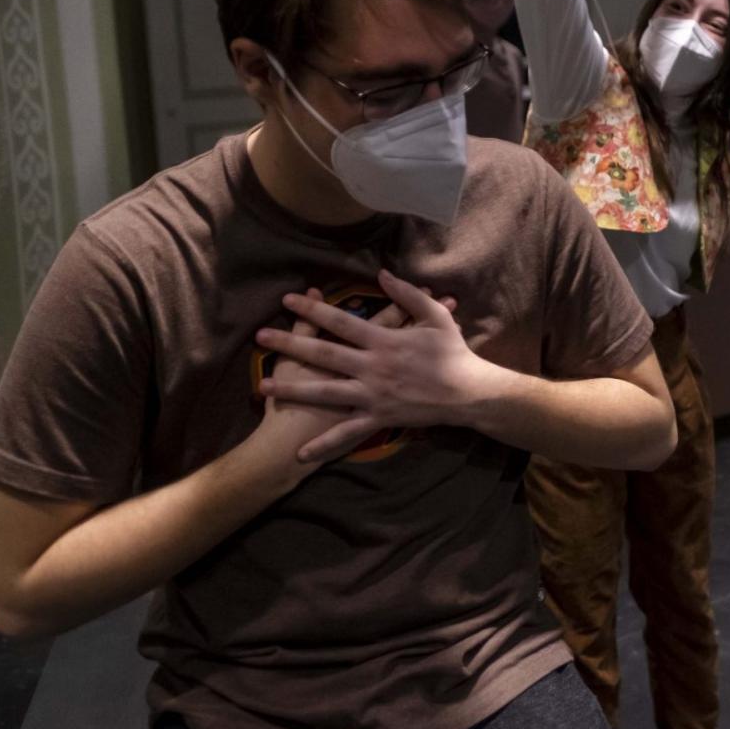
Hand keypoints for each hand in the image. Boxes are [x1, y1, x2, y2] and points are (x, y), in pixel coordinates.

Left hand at [254, 270, 491, 465]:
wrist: (468, 393)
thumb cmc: (454, 353)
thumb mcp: (436, 316)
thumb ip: (408, 294)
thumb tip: (382, 274)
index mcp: (384, 341)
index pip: (340, 321)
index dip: (313, 310)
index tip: (288, 301)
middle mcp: (372, 367)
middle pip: (323, 354)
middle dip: (289, 345)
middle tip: (260, 337)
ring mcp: (373, 395)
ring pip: (325, 392)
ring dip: (293, 390)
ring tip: (263, 387)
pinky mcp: (378, 418)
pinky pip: (347, 432)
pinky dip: (324, 444)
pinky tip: (300, 454)